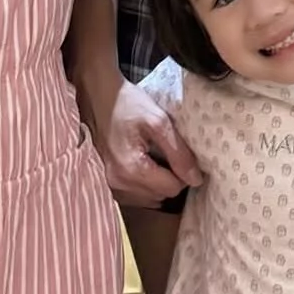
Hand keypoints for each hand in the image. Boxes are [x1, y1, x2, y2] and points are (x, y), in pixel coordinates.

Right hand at [89, 76, 202, 208]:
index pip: (172, 189)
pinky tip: (143, 161)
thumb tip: (196, 180)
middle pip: (160, 195)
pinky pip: (134, 194)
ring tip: (155, 156)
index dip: (183, 173)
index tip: (182, 154)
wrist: (97, 95)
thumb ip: (178, 153)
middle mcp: (118, 184)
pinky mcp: (107, 182)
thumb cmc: (128, 104)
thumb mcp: (159, 121)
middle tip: (169, 152)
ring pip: (148, 197)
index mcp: (132, 170)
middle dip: (170, 177)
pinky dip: (143, 183)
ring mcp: (110, 185)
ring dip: (157, 182)